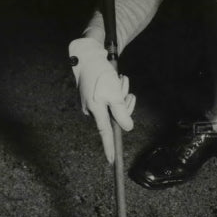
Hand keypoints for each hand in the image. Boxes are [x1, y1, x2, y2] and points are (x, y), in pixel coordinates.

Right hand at [68, 37, 135, 163]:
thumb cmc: (101, 75)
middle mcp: (94, 109)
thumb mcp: (114, 95)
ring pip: (117, 103)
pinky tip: (116, 78)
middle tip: (123, 87)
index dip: (109, 148)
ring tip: (119, 79)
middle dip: (125, 102)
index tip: (112, 161)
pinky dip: (117, 88)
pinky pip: (113, 96)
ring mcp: (95, 101)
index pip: (105, 134)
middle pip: (117, 115)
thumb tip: (127, 128)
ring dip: (122, 91)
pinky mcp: (97, 94)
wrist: (89, 55)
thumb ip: (122, 113)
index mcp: (96, 111)